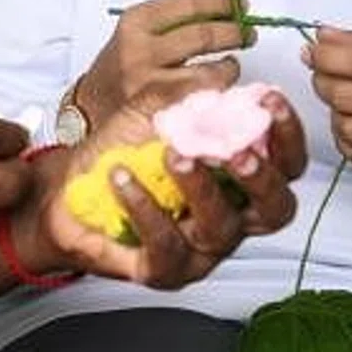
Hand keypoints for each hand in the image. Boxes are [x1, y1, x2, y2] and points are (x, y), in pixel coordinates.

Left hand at [17, 87, 306, 289]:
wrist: (64, 193)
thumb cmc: (118, 155)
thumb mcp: (152, 113)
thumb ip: (188, 98)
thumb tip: (224, 81)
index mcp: (238, 180)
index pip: (286, 164)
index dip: (287, 136)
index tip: (270, 102)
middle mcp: (230, 218)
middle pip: (275, 209)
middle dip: (262, 178)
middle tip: (237, 152)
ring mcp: (200, 250)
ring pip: (221, 228)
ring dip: (200, 187)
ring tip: (173, 155)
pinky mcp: (163, 270)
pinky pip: (166, 246)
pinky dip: (145, 208)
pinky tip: (122, 179)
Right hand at [80, 0, 247, 124]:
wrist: (91, 111)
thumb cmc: (119, 69)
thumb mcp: (140, 32)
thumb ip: (178, 14)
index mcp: (135, 23)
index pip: (188, 3)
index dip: (221, 2)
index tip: (238, 3)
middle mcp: (140, 51)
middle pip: (203, 34)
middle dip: (235, 32)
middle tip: (246, 33)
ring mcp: (151, 85)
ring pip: (210, 72)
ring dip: (230, 67)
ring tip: (231, 64)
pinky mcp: (162, 114)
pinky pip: (204, 101)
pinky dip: (219, 93)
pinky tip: (220, 89)